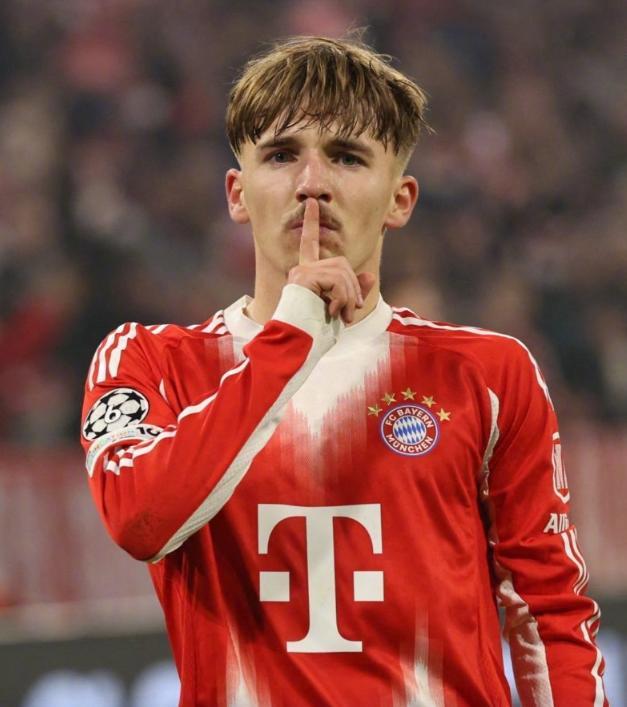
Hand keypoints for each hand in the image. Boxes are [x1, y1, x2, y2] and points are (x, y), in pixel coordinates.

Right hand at [287, 199, 374, 323]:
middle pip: (342, 264)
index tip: (312, 203)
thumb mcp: (340, 311)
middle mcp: (301, 270)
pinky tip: (333, 312)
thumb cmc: (314, 334)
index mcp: (306, 275)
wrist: (297, 346)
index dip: (311, 222)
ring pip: (342, 273)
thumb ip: (353, 293)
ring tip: (342, 317)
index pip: (310, 244)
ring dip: (349, 298)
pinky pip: (337, 280)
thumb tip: (370, 277)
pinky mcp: (304, 277)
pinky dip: (342, 298)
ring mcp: (301, 272)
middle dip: (352, 289)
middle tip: (349, 313)